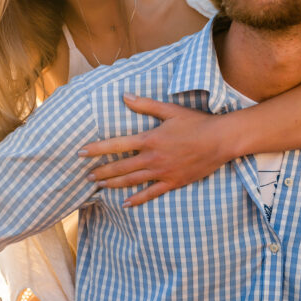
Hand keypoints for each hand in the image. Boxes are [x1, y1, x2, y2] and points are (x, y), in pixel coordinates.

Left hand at [80, 94, 230, 206]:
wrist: (220, 141)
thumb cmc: (196, 123)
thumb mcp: (170, 110)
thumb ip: (145, 105)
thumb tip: (124, 96)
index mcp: (149, 139)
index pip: (116, 145)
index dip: (96, 149)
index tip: (80, 152)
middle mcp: (152, 158)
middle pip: (120, 167)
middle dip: (101, 172)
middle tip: (85, 176)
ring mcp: (162, 172)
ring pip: (132, 181)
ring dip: (113, 184)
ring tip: (98, 186)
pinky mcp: (173, 182)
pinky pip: (151, 193)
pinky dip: (138, 199)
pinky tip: (126, 203)